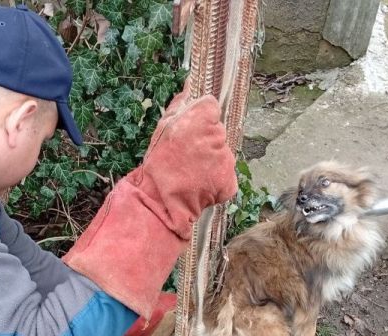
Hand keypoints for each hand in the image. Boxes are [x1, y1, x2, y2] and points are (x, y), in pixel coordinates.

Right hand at [129, 94, 237, 236]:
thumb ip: (180, 104)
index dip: (200, 119)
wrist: (159, 200)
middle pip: (217, 132)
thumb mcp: (163, 127)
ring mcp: (226, 161)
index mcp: (203, 118)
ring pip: (222, 154)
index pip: (211, 108)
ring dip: (210, 161)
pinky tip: (199, 184)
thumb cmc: (158, 162)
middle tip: (186, 157)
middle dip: (205, 142)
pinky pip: (226, 176)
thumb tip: (190, 84)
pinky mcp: (229, 182)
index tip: (189, 132)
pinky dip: (216, 181)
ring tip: (190, 173)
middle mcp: (218, 136)